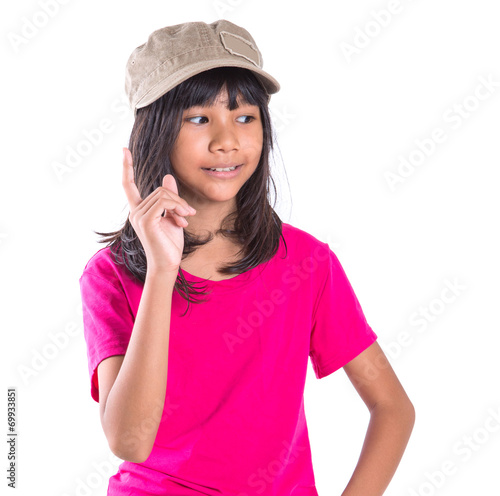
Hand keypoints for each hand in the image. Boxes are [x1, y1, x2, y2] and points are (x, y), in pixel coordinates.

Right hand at [122, 147, 195, 273]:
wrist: (168, 264)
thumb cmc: (169, 244)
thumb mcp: (172, 216)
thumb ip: (170, 198)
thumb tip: (168, 176)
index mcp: (138, 210)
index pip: (128, 185)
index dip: (126, 167)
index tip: (124, 150)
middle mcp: (135, 212)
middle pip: (160, 189)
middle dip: (178, 200)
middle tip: (189, 214)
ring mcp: (139, 216)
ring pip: (164, 194)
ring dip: (181, 205)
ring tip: (187, 218)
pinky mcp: (147, 221)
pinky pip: (164, 202)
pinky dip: (178, 207)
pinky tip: (183, 220)